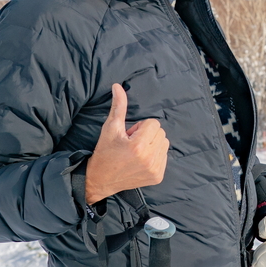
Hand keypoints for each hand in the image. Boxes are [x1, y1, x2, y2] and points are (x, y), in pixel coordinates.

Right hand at [84, 83, 169, 204]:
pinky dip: (155, 155)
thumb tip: (118, 86)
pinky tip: (141, 161)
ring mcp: (155, 169)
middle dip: (147, 134)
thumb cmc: (105, 152)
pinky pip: (165, 156)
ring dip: (152, 144)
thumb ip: (118, 106)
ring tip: (136, 152)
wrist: (100, 180)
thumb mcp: (110, 128)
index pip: (153, 123)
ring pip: (164, 143)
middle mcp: (150, 159)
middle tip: (131, 144)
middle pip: (160, 132)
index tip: (128, 136)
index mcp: (139, 146)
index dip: (139, 127)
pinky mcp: (158, 177)